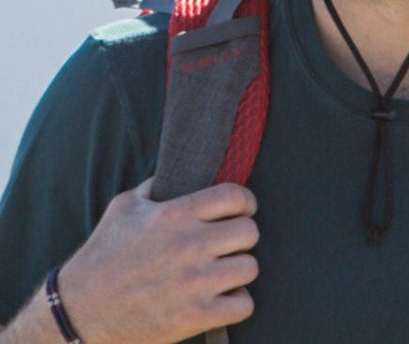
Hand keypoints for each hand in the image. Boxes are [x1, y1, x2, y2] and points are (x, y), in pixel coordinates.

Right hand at [57, 179, 259, 343]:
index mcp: (174, 215)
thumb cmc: (103, 255)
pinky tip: (221, 297)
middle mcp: (188, 246)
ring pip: (250, 267)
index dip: (245, 201)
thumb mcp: (125, 207)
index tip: (241, 209)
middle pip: (250, 231)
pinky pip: (244, 305)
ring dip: (239, 268)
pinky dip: (237, 302)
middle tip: (229, 242)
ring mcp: (194, 283)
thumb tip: (185, 169)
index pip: (233, 196)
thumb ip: (159, 186)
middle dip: (242, 235)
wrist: (79, 313)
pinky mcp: (194, 317)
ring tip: (224, 269)